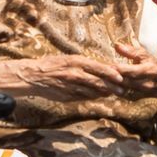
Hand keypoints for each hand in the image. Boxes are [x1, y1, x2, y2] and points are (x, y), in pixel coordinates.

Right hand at [3, 53, 124, 99]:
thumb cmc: (52, 65)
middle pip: (98, 82)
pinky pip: (84, 97)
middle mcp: (75, 74)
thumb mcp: (68, 59)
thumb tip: (101, 68)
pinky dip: (93, 97)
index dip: (110, 74)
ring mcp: (71, 86)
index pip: (98, 68)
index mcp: (76, 62)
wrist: (33, 76)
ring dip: (105, 93)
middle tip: (123, 90)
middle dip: (112, 87)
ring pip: (92, 91)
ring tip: (114, 94)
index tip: (120, 77)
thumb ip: (84, 65)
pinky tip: (99, 97)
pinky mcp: (68, 96)